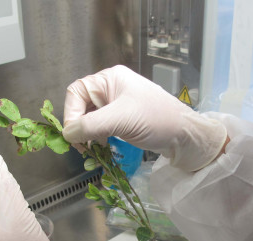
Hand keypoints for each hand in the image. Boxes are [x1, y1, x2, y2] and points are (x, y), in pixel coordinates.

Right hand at [63, 65, 227, 170]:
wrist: (186, 137)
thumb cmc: (158, 120)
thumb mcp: (121, 120)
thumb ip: (91, 125)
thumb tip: (67, 133)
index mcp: (110, 79)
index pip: (77, 92)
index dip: (71, 114)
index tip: (73, 135)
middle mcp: (112, 88)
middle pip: (82, 105)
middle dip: (78, 126)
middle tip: (80, 146)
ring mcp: (118, 104)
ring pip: (90, 118)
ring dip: (87, 134)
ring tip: (90, 149)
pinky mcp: (124, 119)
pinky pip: (101, 126)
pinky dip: (97, 137)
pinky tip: (100, 147)